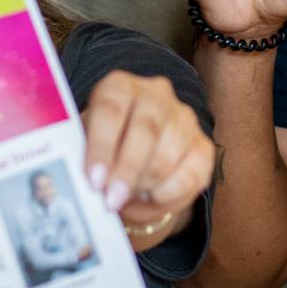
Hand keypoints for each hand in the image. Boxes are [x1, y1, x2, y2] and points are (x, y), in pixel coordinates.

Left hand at [81, 70, 213, 251]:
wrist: (136, 157)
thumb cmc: (104, 149)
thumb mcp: (86, 144)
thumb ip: (84, 156)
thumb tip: (83, 185)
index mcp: (120, 86)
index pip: (112, 110)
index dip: (102, 146)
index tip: (94, 180)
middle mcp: (156, 94)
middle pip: (146, 130)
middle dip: (127, 170)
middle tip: (111, 200)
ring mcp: (184, 118)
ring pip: (167, 156)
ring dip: (144, 186)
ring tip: (125, 201)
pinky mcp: (203, 146)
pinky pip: (189, 177)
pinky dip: (166, 197)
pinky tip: (149, 199)